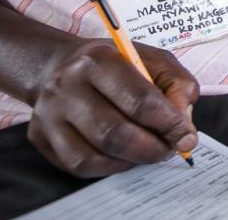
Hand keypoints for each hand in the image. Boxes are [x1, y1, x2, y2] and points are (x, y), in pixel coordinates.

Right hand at [28, 40, 198, 177]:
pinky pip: (80, 166)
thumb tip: (183, 124)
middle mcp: (66, 86)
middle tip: (170, 149)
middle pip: (115, 134)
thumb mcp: (154, 60)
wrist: (60, 67)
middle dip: (152, 148)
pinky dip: (110, 167)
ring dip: (132, 160)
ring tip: (149, 150)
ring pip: (96, 156)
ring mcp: (48, 115)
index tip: (187, 136)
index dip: (170, 124)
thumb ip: (177, 86)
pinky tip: (124, 155)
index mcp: (98, 60)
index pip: (140, 100)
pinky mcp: (40, 138)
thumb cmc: (117, 65)